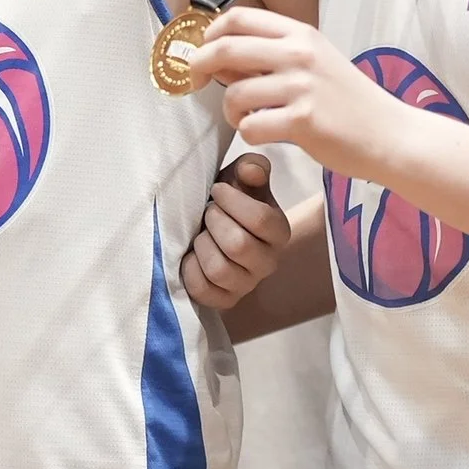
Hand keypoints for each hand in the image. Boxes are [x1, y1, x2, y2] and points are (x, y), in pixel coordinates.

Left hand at [180, 154, 290, 311]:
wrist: (211, 228)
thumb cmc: (227, 201)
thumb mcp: (240, 179)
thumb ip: (251, 168)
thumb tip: (250, 169)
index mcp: (279, 231)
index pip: (261, 219)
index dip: (232, 201)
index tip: (217, 189)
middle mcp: (268, 261)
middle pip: (238, 245)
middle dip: (214, 222)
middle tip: (207, 211)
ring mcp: (247, 284)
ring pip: (219, 270)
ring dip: (201, 245)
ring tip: (200, 234)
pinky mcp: (225, 300)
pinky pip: (203, 290)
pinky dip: (190, 269)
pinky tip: (191, 255)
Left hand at [193, 8, 400, 176]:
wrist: (389, 134)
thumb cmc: (348, 100)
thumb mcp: (314, 62)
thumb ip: (271, 55)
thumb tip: (218, 56)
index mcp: (300, 33)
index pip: (239, 18)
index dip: (210, 34)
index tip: (202, 52)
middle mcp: (299, 54)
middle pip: (226, 48)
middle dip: (200, 66)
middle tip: (197, 82)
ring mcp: (301, 87)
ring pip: (235, 94)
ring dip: (231, 111)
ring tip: (247, 118)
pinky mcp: (302, 121)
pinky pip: (250, 127)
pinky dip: (250, 133)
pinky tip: (266, 133)